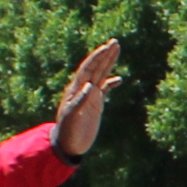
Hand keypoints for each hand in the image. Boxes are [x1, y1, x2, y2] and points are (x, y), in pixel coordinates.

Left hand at [51, 42, 121, 156]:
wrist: (68, 144)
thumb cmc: (67, 131)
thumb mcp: (72, 116)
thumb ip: (80, 101)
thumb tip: (90, 85)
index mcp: (76, 89)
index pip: (87, 69)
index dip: (97, 58)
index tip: (106, 48)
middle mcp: (83, 89)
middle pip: (95, 68)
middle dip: (105, 55)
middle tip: (114, 42)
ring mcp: (89, 96)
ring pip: (101, 75)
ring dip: (108, 63)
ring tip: (116, 50)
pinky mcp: (95, 104)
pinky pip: (105, 90)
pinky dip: (111, 83)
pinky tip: (119, 79)